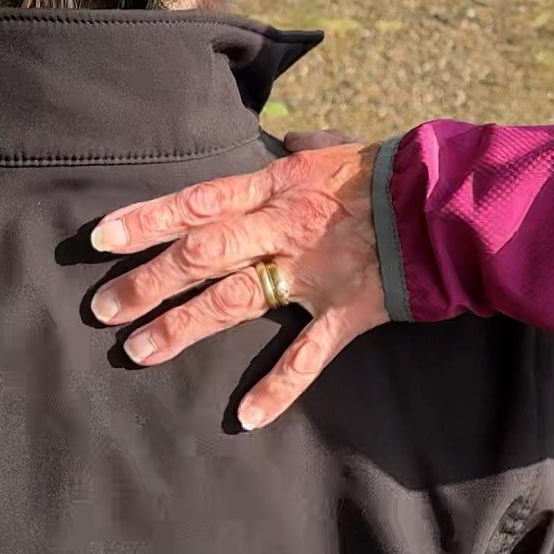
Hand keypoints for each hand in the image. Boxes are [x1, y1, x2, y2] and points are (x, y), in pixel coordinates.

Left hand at [88, 132, 385, 428]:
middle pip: (202, 253)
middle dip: (147, 280)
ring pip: (234, 301)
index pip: (198, 200)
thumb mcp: (344, 146)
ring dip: (183, 327)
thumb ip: (309, 144)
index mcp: (280, 185)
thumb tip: (290, 135)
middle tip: (103, 309)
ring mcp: (314, 271)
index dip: (147, 219)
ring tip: (138, 351)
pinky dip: (277, 388)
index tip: (100, 238)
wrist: (453, 201)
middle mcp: (285, 227)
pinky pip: (307, 355)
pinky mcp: (347, 310)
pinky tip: (247, 417)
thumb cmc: (397, 171)